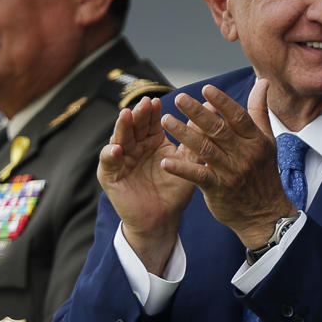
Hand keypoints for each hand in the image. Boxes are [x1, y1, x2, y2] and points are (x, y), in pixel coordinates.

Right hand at [99, 95, 193, 274]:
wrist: (161, 220)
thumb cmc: (174, 191)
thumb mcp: (187, 163)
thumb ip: (195, 139)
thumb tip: (212, 111)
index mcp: (151, 140)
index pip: (151, 121)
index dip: (153, 112)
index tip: (157, 102)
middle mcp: (134, 146)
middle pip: (134, 125)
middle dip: (138, 114)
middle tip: (144, 104)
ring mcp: (121, 159)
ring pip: (120, 138)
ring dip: (122, 127)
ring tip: (126, 116)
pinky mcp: (110, 175)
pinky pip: (109, 163)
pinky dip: (111, 155)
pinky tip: (117, 149)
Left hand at [158, 80, 297, 247]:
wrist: (265, 214)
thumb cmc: (263, 173)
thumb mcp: (267, 141)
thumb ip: (259, 111)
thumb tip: (262, 82)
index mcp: (255, 140)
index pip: (238, 117)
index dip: (222, 102)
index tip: (206, 89)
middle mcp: (243, 155)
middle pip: (219, 130)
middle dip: (198, 113)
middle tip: (180, 98)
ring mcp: (230, 172)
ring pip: (205, 149)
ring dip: (184, 134)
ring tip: (166, 120)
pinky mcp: (218, 189)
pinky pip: (198, 176)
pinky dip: (181, 169)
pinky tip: (166, 161)